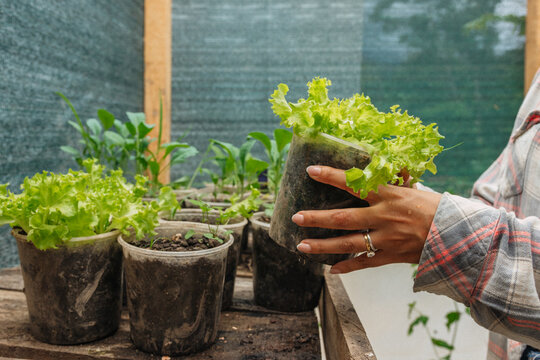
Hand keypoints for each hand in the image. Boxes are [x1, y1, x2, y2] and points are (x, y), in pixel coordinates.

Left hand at [292, 165, 441, 273]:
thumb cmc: (435, 206)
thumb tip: (375, 162)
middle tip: (295, 217)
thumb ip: (391, 179)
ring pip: (349, 243)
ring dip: (323, 245)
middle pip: (343, 217)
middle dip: (317, 218)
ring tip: (301, 246)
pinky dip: (348, 267)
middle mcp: (384, 216)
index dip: (331, 176)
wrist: (458, 235)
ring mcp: (386, 238)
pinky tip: (332, 271)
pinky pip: (365, 263)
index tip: (310, 171)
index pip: (354, 182)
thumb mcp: (413, 187)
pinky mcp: (392, 256)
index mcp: (389, 194)